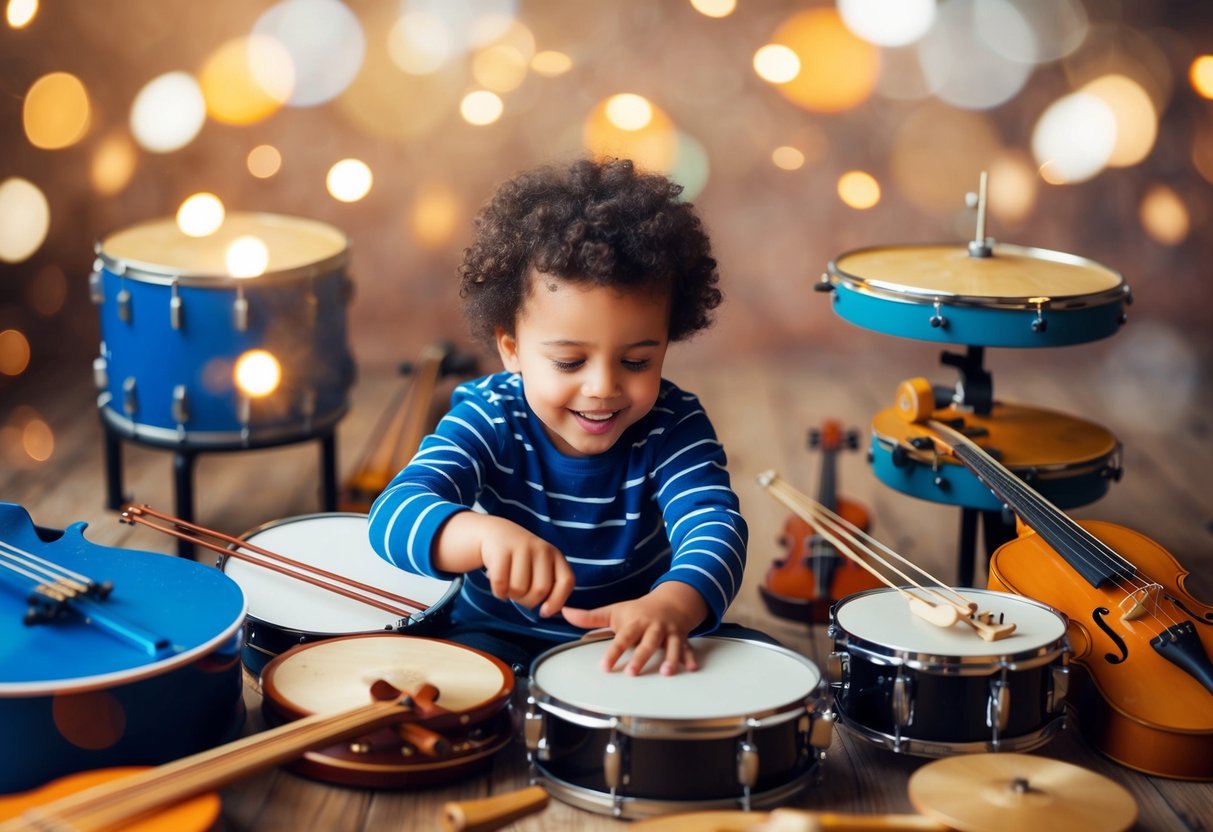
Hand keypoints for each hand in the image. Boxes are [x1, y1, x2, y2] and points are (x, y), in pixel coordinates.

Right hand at [434, 514, 574, 616]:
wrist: (493, 534)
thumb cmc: (520, 560)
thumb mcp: (539, 567)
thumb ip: (548, 586)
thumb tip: (547, 612)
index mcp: (555, 555)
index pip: (566, 581)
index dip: (557, 601)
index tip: (544, 612)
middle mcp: (542, 549)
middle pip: (540, 591)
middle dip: (527, 602)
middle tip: (519, 595)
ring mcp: (522, 547)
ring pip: (519, 589)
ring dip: (511, 596)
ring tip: (508, 584)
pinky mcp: (501, 549)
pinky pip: (501, 585)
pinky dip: (498, 592)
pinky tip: (499, 584)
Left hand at [562, 582, 707, 675]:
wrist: (671, 600)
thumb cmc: (638, 610)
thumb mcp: (614, 611)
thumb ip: (590, 617)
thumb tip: (564, 613)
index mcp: (634, 623)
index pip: (622, 638)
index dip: (613, 653)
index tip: (604, 667)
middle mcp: (652, 628)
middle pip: (646, 643)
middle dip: (641, 657)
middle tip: (633, 673)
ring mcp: (668, 633)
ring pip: (669, 646)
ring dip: (669, 658)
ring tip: (666, 673)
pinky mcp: (681, 639)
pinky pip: (687, 649)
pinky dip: (690, 658)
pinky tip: (691, 669)